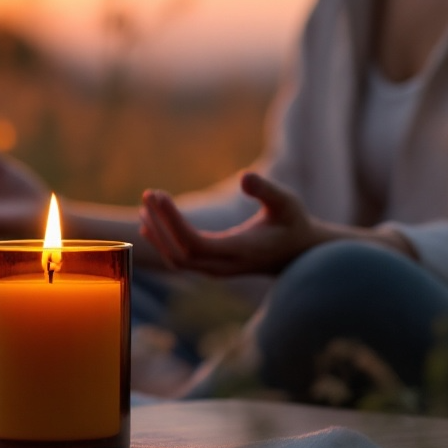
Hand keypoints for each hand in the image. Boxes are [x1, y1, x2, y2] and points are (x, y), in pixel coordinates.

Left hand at [138, 172, 318, 275]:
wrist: (301, 253)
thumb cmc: (293, 223)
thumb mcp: (287, 202)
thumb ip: (266, 190)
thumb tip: (244, 177)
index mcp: (239, 251)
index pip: (194, 243)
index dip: (172, 221)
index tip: (159, 196)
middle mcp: (224, 267)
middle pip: (179, 254)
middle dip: (160, 225)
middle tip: (149, 194)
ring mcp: (217, 271)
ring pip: (176, 260)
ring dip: (158, 233)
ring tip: (147, 203)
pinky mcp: (213, 267)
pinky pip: (180, 260)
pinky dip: (163, 242)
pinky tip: (150, 223)